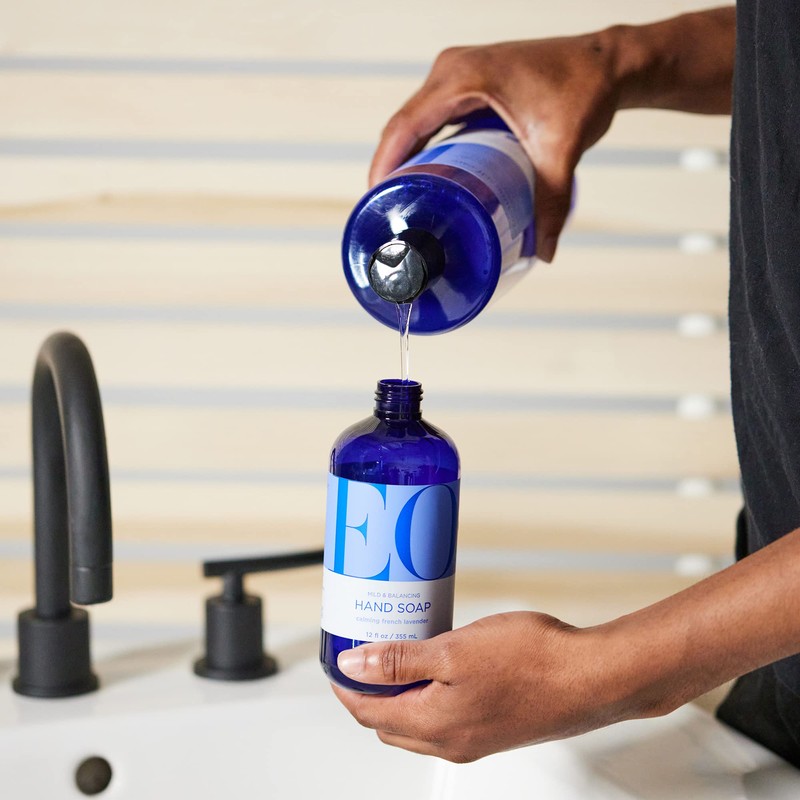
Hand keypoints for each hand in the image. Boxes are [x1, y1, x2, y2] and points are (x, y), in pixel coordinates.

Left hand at [331, 611, 635, 762]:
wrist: (590, 678)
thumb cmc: (532, 663)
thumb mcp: (453, 651)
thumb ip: (399, 661)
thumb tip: (354, 667)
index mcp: (434, 725)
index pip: (369, 713)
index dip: (346, 687)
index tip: (337, 662)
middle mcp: (451, 741)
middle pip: (389, 721)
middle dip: (369, 692)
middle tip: (364, 655)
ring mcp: (474, 738)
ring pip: (417, 720)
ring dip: (399, 693)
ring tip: (398, 655)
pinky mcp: (493, 727)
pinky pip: (444, 716)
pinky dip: (428, 695)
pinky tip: (439, 665)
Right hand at [369, 9, 735, 262]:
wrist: (607, 62)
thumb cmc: (584, 87)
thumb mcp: (562, 148)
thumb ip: (551, 200)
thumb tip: (543, 250)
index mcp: (462, 78)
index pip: (404, 126)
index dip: (382, 166)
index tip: (375, 203)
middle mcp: (452, 70)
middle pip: (402, 127)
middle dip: (389, 170)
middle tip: (388, 214)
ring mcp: (457, 74)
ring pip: (414, 122)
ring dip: (404, 159)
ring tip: (402, 202)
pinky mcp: (466, 84)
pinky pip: (431, 118)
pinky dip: (423, 147)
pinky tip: (428, 178)